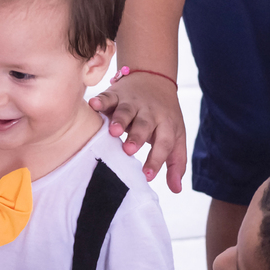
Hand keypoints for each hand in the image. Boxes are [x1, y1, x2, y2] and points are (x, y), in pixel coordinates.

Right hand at [88, 72, 185, 191]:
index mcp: (166, 124)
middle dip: (136, 137)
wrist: (155, 79)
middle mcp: (150, 112)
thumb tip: (176, 190)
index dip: (156, 159)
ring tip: (113, 131)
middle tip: (129, 150)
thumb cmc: (164, 115)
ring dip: (120, 120)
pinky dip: (101, 101)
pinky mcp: (116, 94)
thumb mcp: (176, 136)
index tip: (147, 176)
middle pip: (144, 125)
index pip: (164, 143)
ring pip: (126, 111)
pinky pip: (108, 97)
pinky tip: (93, 105)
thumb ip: (176, 162)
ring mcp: (132, 102)